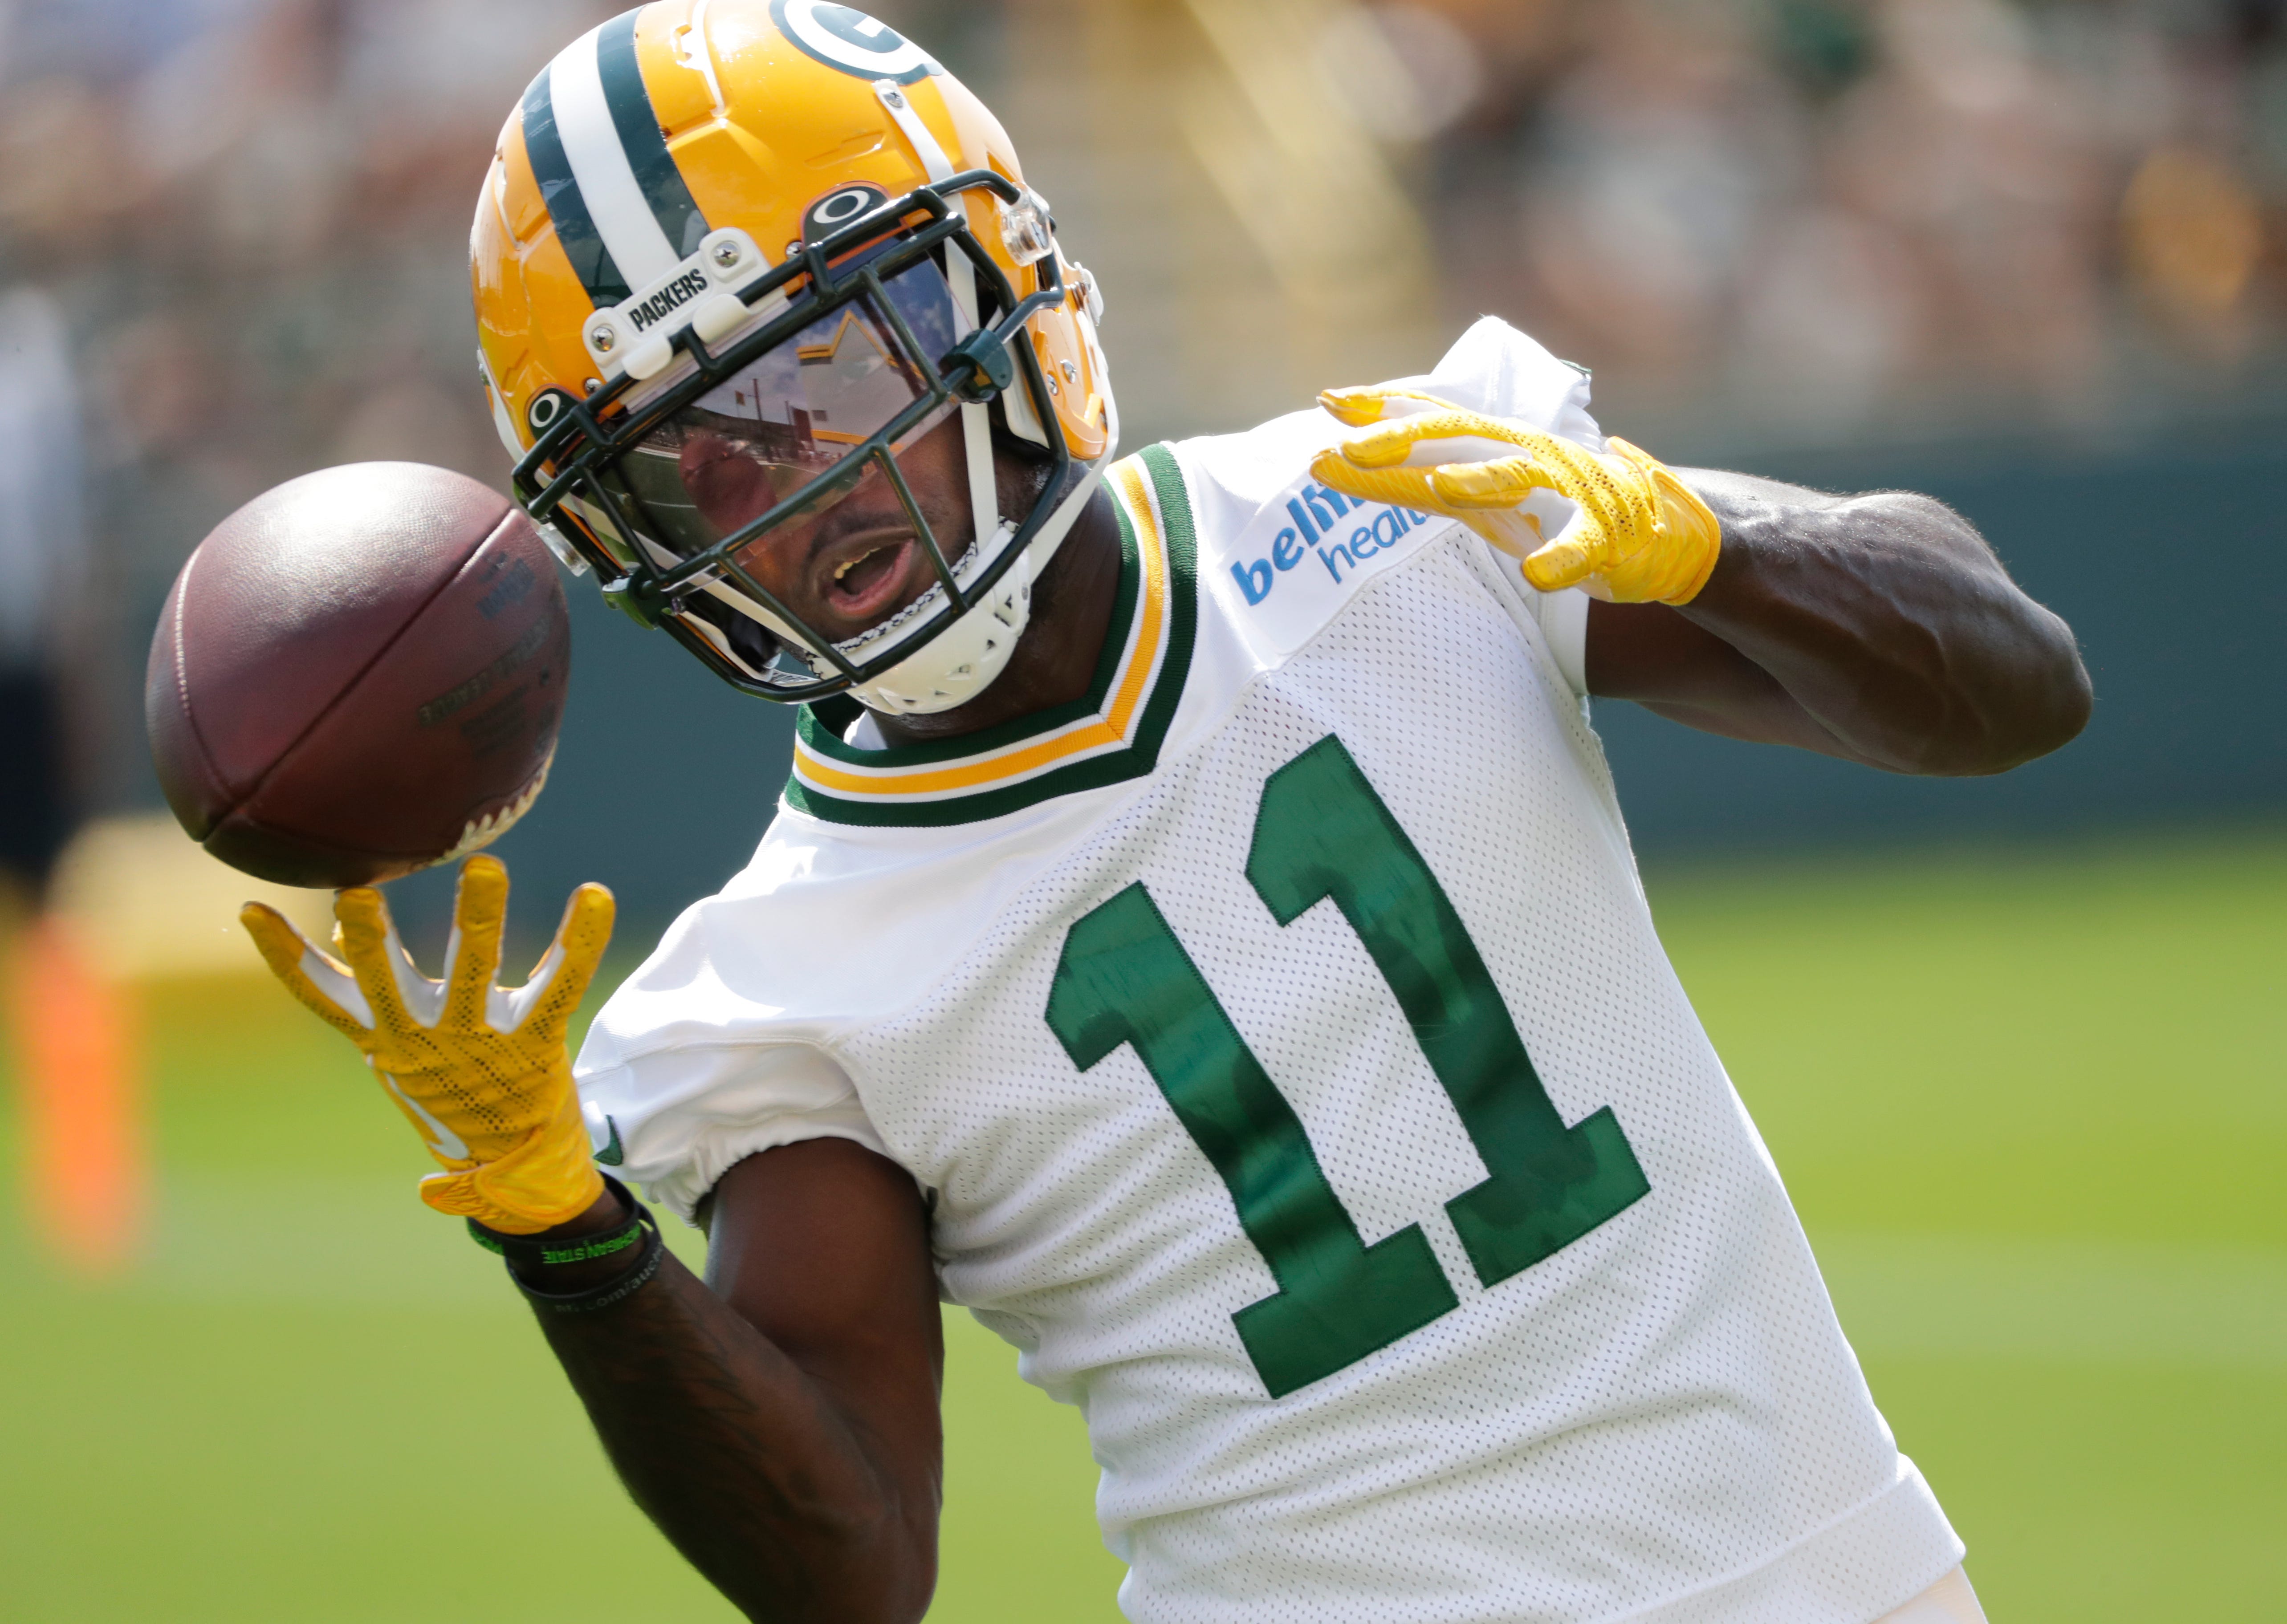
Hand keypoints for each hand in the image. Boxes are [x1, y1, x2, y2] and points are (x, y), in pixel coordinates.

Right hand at [241, 855, 614, 1234]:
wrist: (511, 1160)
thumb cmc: (448, 1083)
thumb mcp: (399, 1042)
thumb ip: (371, 991)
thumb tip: (341, 927)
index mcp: (384, 1033)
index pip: (319, 992)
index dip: (282, 956)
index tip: (252, 910)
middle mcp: (424, 1036)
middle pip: (389, 982)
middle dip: (373, 940)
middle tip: (358, 891)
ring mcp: (480, 1041)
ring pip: (475, 973)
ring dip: (477, 919)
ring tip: (486, 866)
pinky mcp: (537, 1043)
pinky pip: (561, 984)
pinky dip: (579, 941)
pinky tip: (595, 894)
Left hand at [1309, 386, 1722, 604]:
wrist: (1661, 531)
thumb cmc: (1556, 510)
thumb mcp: (1480, 497)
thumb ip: (1421, 481)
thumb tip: (1347, 463)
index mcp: (1496, 446)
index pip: (1431, 418)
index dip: (1382, 409)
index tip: (1327, 401)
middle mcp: (1528, 456)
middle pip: (1460, 437)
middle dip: (1407, 438)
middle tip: (1350, 445)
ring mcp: (1569, 491)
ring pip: (1521, 478)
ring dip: (1483, 480)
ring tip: (1441, 484)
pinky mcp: (1607, 536)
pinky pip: (1583, 546)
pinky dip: (1562, 558)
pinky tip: (1540, 574)